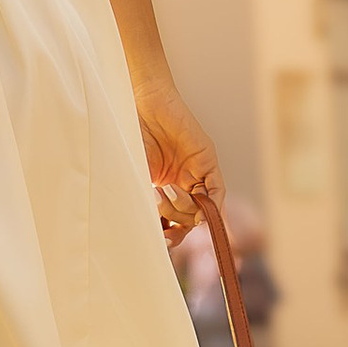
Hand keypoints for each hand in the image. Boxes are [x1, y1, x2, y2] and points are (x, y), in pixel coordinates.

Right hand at [133, 68, 224, 238]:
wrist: (142, 103)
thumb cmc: (130, 135)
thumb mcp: (137, 176)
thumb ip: (147, 203)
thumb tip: (155, 235)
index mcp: (163, 188)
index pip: (173, 222)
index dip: (170, 237)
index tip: (161, 243)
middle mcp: (182, 183)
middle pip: (188, 220)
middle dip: (174, 220)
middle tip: (156, 202)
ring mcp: (196, 173)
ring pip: (201, 209)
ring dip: (183, 210)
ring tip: (163, 191)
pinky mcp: (207, 161)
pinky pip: (217, 191)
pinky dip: (212, 208)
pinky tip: (202, 215)